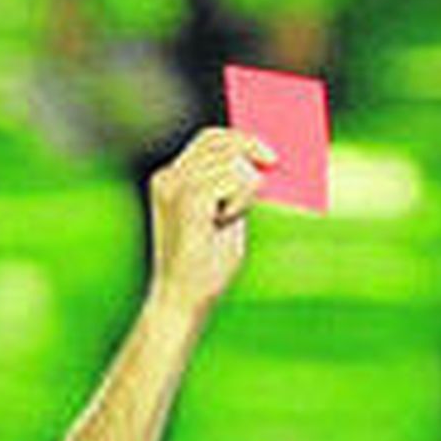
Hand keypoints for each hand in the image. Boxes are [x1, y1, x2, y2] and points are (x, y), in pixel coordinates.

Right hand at [146, 127, 273, 317]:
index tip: (266, 151)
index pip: (208, 139)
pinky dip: (241, 199)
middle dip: (250, 150)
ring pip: (232, 160)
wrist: (183, 302)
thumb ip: (235, 190)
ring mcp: (176, 187)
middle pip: (220, 141)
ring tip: (229, 218)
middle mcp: (169, 178)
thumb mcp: (226, 220)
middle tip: (272, 164)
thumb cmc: (204, 268)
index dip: (239, 138)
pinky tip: (226, 220)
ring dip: (245, 188)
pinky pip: (233, 179)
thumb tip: (263, 165)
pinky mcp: (188, 200)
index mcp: (171, 180)